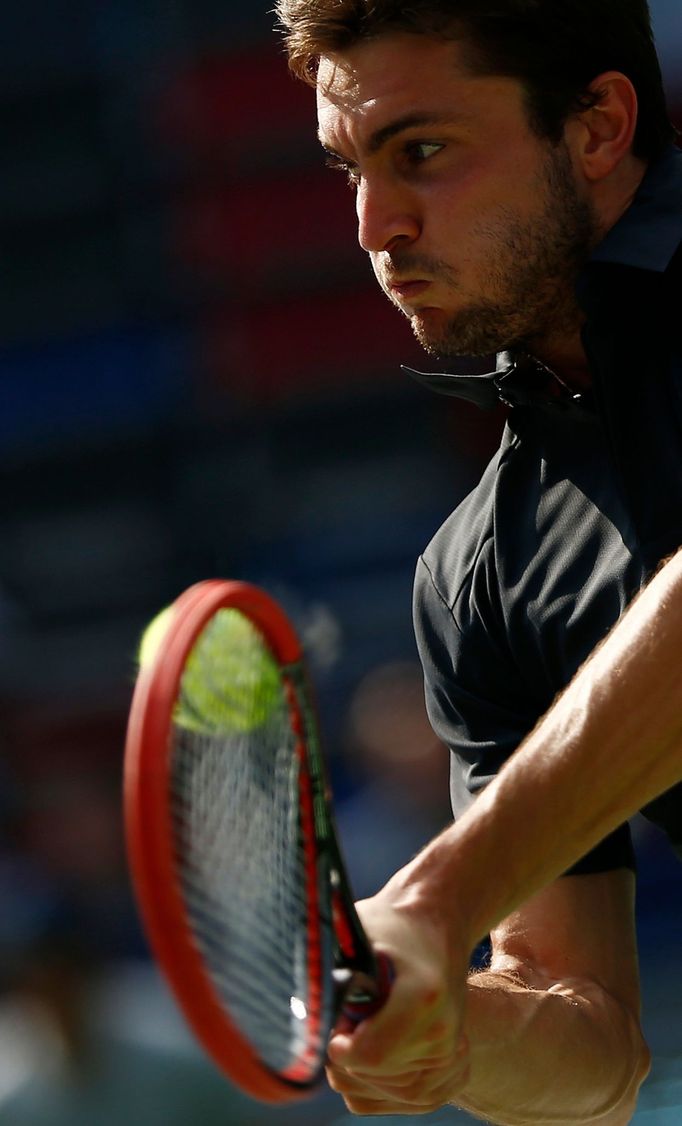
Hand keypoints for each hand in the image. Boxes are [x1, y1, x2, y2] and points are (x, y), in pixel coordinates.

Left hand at [326, 877, 471, 1114]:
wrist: (437, 927)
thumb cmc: (391, 927)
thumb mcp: (356, 933)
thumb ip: (329, 970)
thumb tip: (300, 1006)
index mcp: (423, 996)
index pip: (369, 1056)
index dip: (338, 1047)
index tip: (335, 1022)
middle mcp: (443, 1034)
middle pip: (369, 1076)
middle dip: (344, 1053)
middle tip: (349, 1015)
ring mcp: (450, 1058)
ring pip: (378, 1093)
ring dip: (356, 1069)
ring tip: (364, 1025)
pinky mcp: (451, 1074)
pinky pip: (397, 1101)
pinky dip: (374, 1083)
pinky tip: (376, 1047)